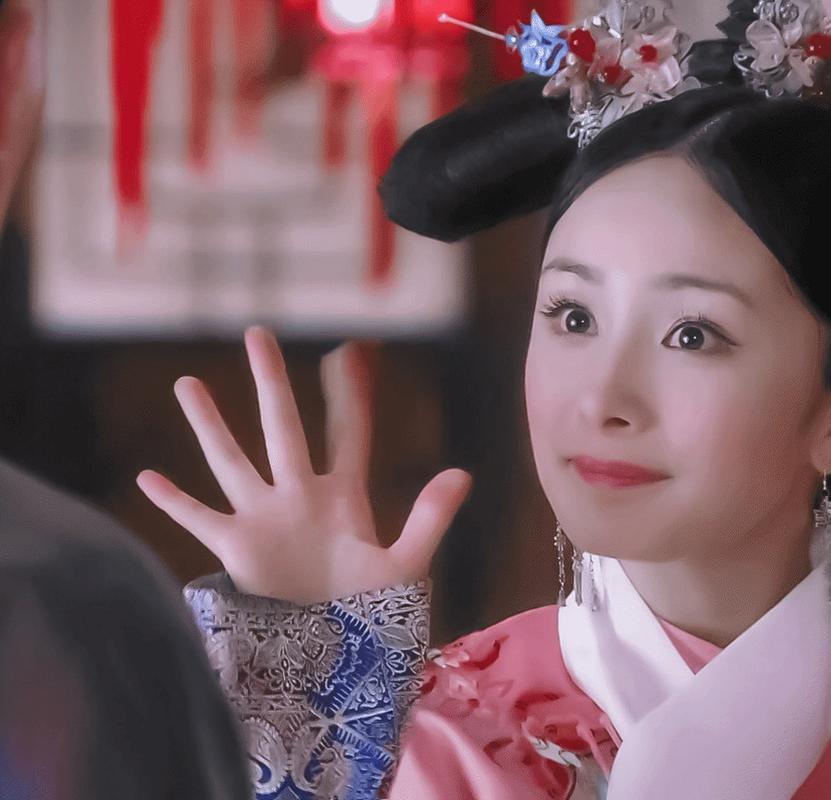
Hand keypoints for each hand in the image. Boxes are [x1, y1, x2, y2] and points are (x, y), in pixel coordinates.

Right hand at [137, 326, 471, 604]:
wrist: (337, 655)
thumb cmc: (375, 612)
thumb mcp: (406, 563)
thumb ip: (430, 517)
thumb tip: (462, 473)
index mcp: (344, 496)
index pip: (348, 432)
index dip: (350, 396)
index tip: (348, 352)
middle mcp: (300, 495)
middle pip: (282, 426)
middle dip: (272, 382)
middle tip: (258, 333)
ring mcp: (265, 518)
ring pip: (231, 459)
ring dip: (209, 425)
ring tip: (188, 383)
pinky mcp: (239, 549)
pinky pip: (200, 518)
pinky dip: (174, 501)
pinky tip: (147, 477)